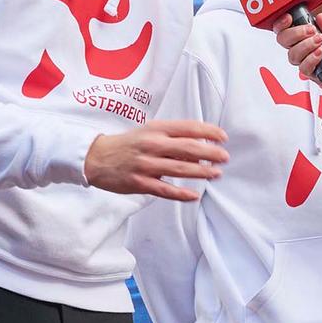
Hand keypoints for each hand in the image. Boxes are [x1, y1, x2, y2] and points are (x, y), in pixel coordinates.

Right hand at [84, 119, 228, 200]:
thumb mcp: (149, 132)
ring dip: (201, 172)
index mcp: (157, 129)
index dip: (209, 132)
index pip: (189, 127)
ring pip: (180, 168)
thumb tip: (200, 145)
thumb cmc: (129, 144)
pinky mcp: (139, 182)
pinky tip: (194, 195)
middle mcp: (153, 145)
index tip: (223, 137)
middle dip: (211, 153)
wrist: (96, 158)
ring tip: (216, 173)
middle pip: (189, 148)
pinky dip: (181, 193)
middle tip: (225, 157)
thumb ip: (172, 137)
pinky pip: (165, 189)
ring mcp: (146, 164)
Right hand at [273, 13, 321, 120]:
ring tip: (321, 41)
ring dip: (306, 45)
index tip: (289, 18)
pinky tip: (320, 53)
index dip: (282, 23)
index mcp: (303, 34)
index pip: (284, 28)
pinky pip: (303, 67)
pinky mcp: (309, 72)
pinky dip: (312, 58)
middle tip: (311, 30)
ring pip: (293, 54)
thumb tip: (320, 17)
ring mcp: (303, 60)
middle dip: (295, 33)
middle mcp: (300, 46)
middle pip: (283, 39)